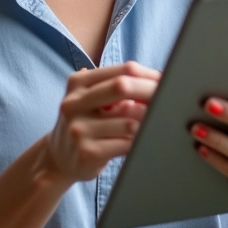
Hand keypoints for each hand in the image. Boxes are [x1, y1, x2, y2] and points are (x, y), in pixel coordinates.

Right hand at [44, 62, 159, 184]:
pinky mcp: (87, 152)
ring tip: (151, 125)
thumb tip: (159, 80)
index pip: (122, 70)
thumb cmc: (86, 123)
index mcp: (77, 82)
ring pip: (129, 121)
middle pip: (123, 87)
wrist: (58, 158)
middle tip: (168, 100)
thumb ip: (118, 87)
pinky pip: (125, 144)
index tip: (165, 82)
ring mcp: (78, 129)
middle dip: (151, 93)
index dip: (149, 75)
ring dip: (146, 124)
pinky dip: (138, 143)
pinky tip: (140, 142)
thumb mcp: (92, 99)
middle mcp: (74, 103)